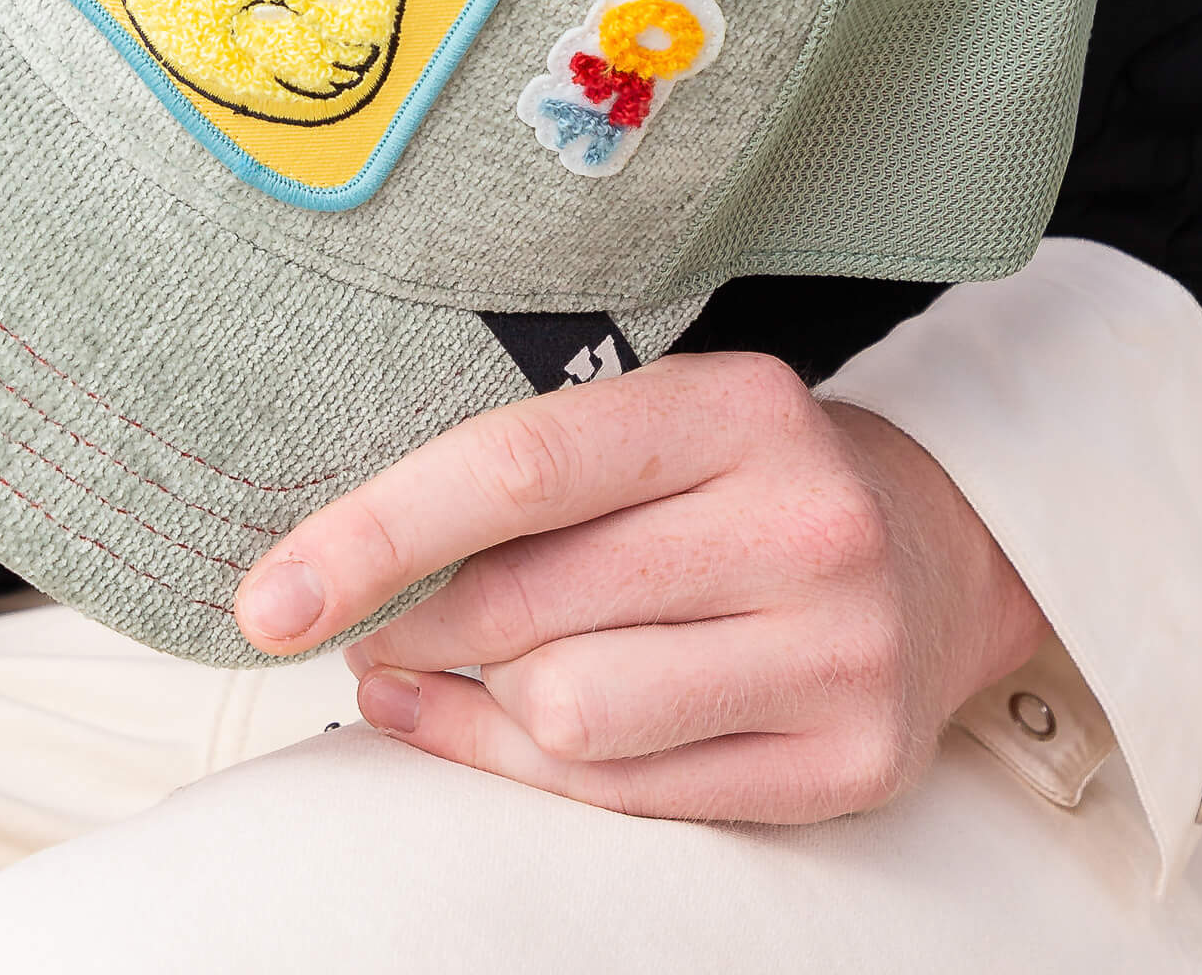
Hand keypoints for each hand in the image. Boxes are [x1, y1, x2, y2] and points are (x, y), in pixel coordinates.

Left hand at [233, 351, 1046, 822]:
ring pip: (569, 714)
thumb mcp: (652, 424)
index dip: (375, 534)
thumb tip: (334, 573)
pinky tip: (482, 722)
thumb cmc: (740, 478)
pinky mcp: (849, 764)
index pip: (518, 467)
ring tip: (447, 663)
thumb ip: (519, 477)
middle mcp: (802, 524)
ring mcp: (838, 653)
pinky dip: (522, 764)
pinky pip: (628, 795)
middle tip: (366, 622)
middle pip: (528, 606)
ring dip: (473, 698)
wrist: (934, 551)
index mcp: (736, 406)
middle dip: (413, 625)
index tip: (268, 599)